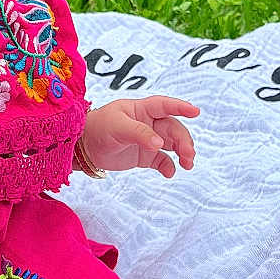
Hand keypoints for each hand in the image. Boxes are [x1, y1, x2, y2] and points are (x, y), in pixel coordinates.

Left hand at [81, 97, 198, 178]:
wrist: (83, 147)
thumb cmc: (98, 128)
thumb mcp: (117, 126)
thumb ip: (139, 133)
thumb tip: (159, 144)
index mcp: (142, 110)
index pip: (165, 106)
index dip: (180, 107)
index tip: (195, 112)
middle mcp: (149, 123)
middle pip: (173, 129)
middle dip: (184, 141)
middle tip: (188, 155)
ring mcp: (148, 140)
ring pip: (172, 145)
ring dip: (182, 153)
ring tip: (187, 164)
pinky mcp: (145, 156)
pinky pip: (162, 161)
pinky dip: (168, 167)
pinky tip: (170, 173)